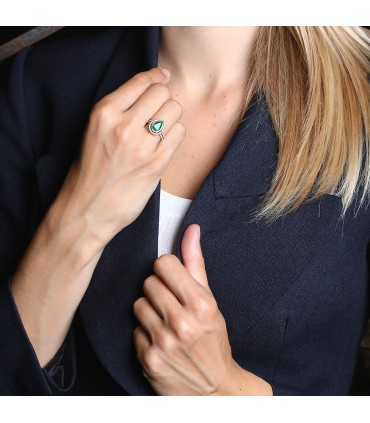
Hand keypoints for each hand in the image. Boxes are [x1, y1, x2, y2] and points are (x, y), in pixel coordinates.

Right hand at [46, 67, 184, 247]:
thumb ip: (119, 110)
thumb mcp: (94, 131)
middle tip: (159, 111)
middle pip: (162, 92)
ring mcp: (141, 146)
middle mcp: (122, 126)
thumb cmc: (89, 171)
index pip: (142, 81)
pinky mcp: (156, 165)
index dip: (156, 77)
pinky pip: (179, 134)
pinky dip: (175, 135)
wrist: (88, 209)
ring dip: (172, 116)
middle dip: (164, 99)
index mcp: (103, 113)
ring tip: (162, 128)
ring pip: (174, 110)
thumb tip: (152, 87)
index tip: (161, 78)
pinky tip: (165, 144)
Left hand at [133, 224, 272, 394]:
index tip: (172, 278)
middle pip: (149, 282)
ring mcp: (164, 342)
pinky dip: (145, 332)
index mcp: (200, 303)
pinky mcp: (149, 359)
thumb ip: (196, 263)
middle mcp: (182, 323)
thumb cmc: (213, 338)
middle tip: (171, 303)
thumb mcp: (210, 300)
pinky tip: (159, 339)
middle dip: (159, 289)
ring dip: (149, 310)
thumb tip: (191, 229)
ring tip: (165, 321)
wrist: (215, 387)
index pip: (164, 264)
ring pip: (138, 304)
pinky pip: (134, 329)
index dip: (167, 269)